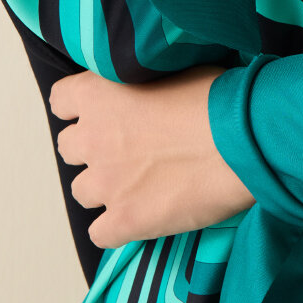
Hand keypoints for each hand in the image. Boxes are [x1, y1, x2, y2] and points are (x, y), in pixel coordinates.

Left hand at [48, 65, 255, 249]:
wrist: (241, 140)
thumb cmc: (217, 98)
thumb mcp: (173, 70)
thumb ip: (142, 84)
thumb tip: (148, 94)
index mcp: (99, 94)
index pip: (61, 100)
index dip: (81, 107)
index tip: (104, 111)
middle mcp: (92, 138)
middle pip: (69, 147)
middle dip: (93, 148)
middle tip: (127, 147)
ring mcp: (105, 183)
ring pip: (82, 191)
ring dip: (104, 187)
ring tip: (138, 183)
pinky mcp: (124, 221)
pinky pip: (100, 233)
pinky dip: (116, 227)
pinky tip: (141, 215)